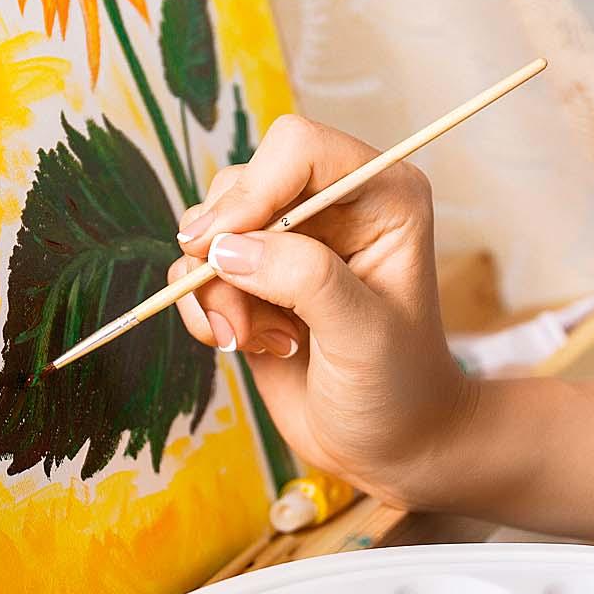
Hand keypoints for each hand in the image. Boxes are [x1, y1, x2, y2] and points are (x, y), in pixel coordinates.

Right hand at [167, 115, 472, 506]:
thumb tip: (227, 248)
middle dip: (226, 251)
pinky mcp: (253, 279)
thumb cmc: (399, 388)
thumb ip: (305, 280)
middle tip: (243, 315)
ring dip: (214, 289)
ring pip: (209, 229)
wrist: (390, 446)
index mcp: (380, 193)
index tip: (225, 248)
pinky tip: (246, 345)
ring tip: (253, 339)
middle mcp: (331, 205)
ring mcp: (287, 242)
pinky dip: (203, 310)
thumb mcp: (363, 334)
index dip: (254, 190)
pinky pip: (195, 270)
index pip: (297, 147)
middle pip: (240, 183)